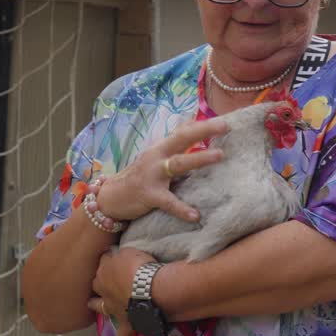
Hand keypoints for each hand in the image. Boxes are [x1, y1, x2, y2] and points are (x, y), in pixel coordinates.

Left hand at [90, 247, 157, 335]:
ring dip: (96, 304)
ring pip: (98, 305)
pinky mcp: (126, 323)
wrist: (149, 290)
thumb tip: (119, 256)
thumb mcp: (130, 252)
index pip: (103, 261)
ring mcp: (112, 307)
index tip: (115, 257)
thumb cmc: (140, 267)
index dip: (109, 259)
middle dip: (99, 281)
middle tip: (106, 278)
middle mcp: (104, 289)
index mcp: (104, 271)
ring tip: (94, 305)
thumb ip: (122, 255)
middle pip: (96, 283)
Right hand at [95, 118, 227, 221]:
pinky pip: (168, 202)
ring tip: (219, 155)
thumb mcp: (154, 156)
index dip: (202, 125)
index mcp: (160, 148)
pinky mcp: (149, 195)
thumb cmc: (139, 176)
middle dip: (203, 131)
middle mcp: (157, 156)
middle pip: (182, 139)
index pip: (183, 132)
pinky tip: (195, 215)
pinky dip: (182, 209)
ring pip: (178, 163)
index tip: (224, 120)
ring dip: (199, 158)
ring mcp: (152, 175)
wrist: (111, 197)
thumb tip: (190, 122)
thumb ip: (172, 143)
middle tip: (225, 126)